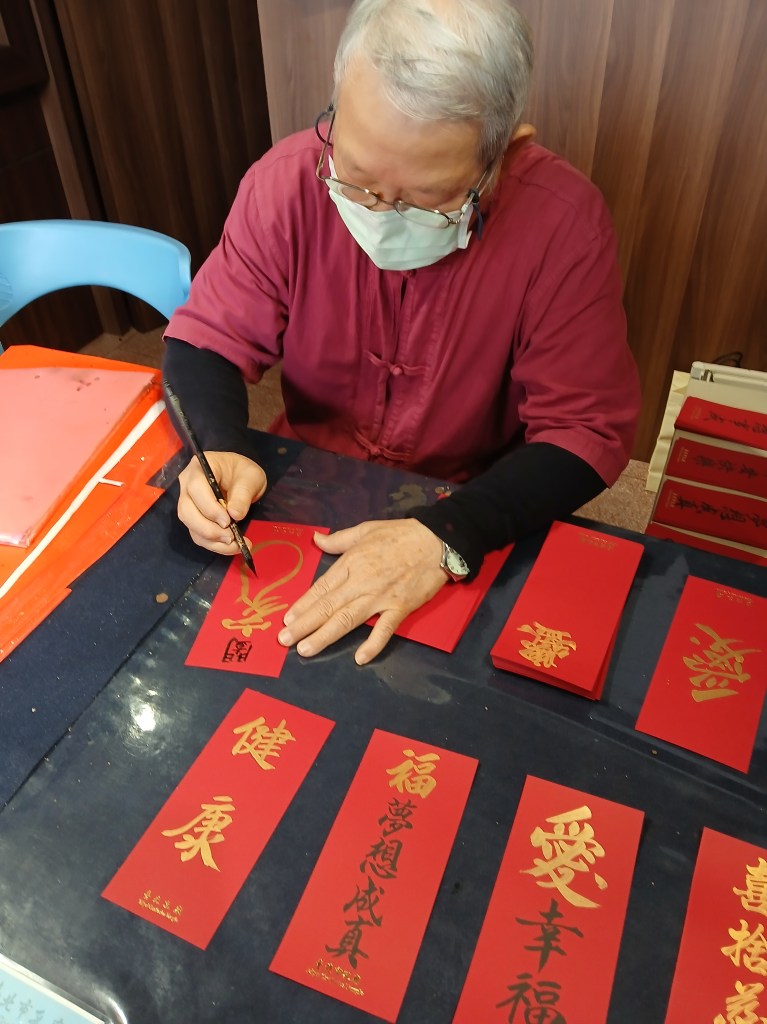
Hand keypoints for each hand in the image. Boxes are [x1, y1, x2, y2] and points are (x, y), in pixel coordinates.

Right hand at [177, 451, 266, 554]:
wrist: (242, 478)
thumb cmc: (244, 472)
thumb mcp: (251, 477)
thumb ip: (243, 494)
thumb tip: (235, 515)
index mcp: (199, 468)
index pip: (196, 489)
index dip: (209, 508)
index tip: (228, 521)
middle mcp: (187, 486)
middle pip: (187, 512)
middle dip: (208, 529)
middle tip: (231, 537)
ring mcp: (188, 503)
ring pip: (191, 526)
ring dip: (212, 540)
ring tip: (235, 545)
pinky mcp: (194, 519)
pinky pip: (198, 535)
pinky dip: (214, 544)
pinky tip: (231, 547)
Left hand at [278, 519, 446, 664]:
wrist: (437, 540)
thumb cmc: (401, 533)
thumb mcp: (366, 529)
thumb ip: (339, 539)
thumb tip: (316, 540)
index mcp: (351, 562)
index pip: (321, 588)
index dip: (303, 605)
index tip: (287, 619)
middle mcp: (361, 582)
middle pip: (328, 607)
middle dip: (304, 625)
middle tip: (284, 640)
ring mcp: (381, 597)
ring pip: (347, 620)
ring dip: (324, 636)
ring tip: (305, 650)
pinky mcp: (400, 608)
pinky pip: (384, 629)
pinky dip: (373, 644)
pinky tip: (360, 658)